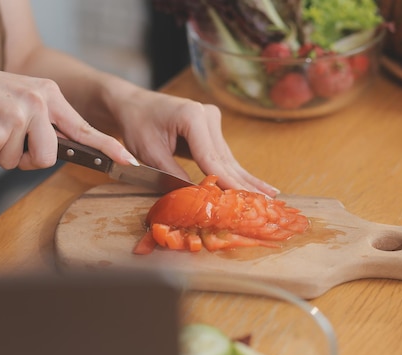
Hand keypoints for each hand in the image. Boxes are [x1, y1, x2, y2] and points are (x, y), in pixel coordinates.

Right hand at [0, 58, 136, 169]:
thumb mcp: (22, 98)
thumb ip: (45, 121)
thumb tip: (60, 150)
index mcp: (48, 94)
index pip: (83, 127)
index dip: (107, 147)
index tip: (128, 160)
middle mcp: (38, 102)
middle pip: (49, 158)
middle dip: (28, 159)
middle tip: (8, 140)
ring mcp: (18, 115)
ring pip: (20, 163)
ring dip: (2, 155)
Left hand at [111, 88, 279, 196]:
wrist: (132, 104)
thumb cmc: (137, 124)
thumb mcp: (150, 152)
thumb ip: (173, 175)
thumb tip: (196, 197)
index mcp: (192, 116)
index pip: (211, 157)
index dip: (227, 182)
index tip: (242, 200)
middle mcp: (207, 115)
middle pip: (226, 159)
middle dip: (244, 184)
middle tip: (266, 203)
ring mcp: (212, 121)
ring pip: (229, 159)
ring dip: (246, 180)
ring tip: (269, 197)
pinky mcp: (211, 130)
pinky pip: (223, 156)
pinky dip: (236, 173)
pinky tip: (256, 185)